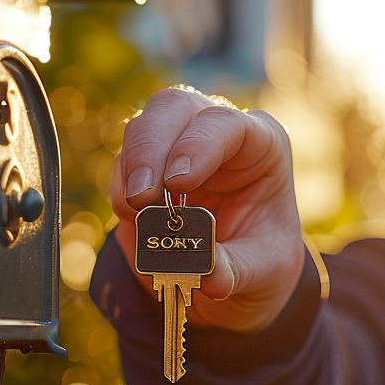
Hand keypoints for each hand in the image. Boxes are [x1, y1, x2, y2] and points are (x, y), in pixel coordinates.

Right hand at [110, 87, 305, 333]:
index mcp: (261, 144)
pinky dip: (121, 191)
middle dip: (150, 148)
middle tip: (141, 198)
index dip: (198, 145)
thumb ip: (236, 270)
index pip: (226, 123)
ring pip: (141, 129)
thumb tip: (207, 273)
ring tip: (135, 213)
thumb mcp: (263, 272)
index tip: (177, 183)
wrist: (242, 277)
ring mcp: (178, 144)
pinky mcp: (148, 168)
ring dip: (131, 171)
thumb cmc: (264, 261)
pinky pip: (124, 165)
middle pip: (174, 107)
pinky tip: (133, 218)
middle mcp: (218, 133)